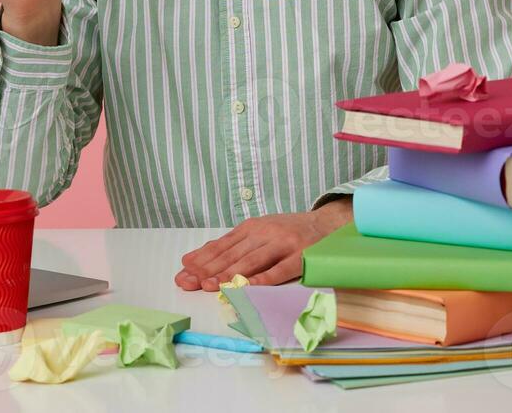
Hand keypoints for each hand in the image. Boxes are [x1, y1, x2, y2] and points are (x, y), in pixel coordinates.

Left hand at [175, 199, 352, 291]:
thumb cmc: (289, 232)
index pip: (223, 244)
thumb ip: (231, 245)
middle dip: (210, 268)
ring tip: (211, 285)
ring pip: (253, 260)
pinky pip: (281, 269)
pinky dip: (264, 278)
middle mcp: (265, 232)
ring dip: (230, 274)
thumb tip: (195, 259)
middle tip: (191, 282)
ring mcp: (284, 243)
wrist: (327, 224)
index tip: (184, 271)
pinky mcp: (301, 255)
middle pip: (233, 253)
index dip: (202, 258)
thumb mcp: (260, 232)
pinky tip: (249, 286)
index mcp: (253, 227)